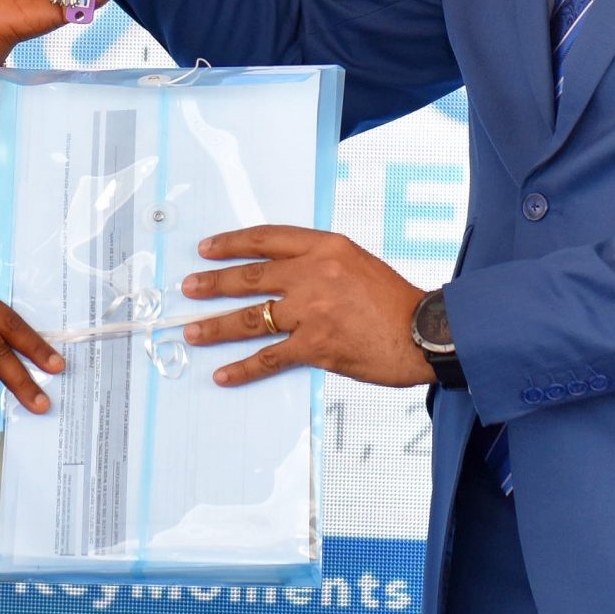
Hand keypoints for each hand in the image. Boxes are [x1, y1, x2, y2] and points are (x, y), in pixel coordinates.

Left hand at [179, 226, 432, 388]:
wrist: (426, 331)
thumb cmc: (396, 301)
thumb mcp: (357, 262)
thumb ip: (320, 264)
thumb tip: (284, 276)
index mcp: (325, 246)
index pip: (266, 239)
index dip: (232, 244)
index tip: (208, 248)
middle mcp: (313, 273)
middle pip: (250, 276)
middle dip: (213, 282)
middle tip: (188, 287)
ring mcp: (311, 311)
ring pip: (252, 317)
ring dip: (216, 326)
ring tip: (192, 331)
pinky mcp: (316, 346)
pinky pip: (270, 358)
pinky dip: (243, 368)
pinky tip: (224, 374)